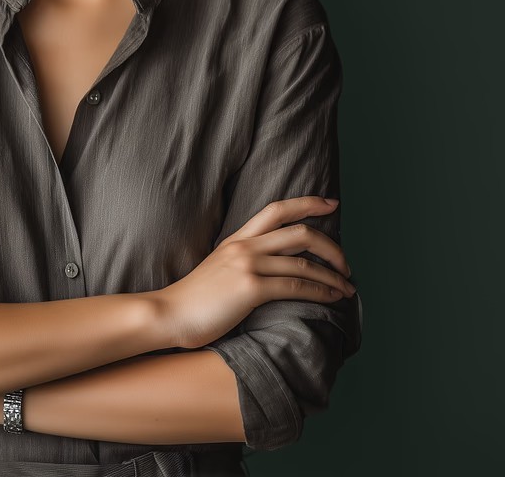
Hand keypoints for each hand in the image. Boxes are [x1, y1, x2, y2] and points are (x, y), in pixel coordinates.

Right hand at [155, 196, 355, 349]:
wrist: (169, 313)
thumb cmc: (193, 299)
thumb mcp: (219, 267)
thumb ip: (243, 260)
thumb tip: (271, 264)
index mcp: (238, 238)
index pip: (277, 209)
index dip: (308, 203)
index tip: (332, 203)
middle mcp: (245, 246)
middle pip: (299, 232)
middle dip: (331, 247)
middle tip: (346, 263)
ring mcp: (247, 266)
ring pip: (303, 263)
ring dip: (332, 276)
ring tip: (347, 288)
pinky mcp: (250, 289)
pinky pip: (296, 286)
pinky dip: (320, 292)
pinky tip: (331, 298)